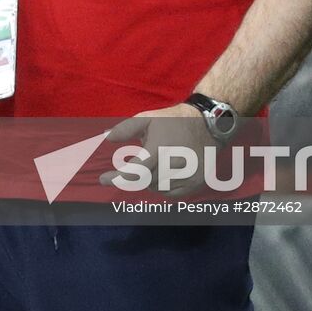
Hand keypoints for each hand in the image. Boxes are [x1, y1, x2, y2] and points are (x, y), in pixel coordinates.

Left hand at [99, 103, 214, 197]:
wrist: (208, 123)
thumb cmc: (174, 120)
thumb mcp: (148, 118)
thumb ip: (126, 128)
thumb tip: (106, 137)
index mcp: (160, 148)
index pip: (135, 171)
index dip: (117, 178)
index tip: (103, 179)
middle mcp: (175, 164)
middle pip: (145, 181)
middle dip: (135, 175)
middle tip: (133, 166)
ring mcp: (188, 175)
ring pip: (157, 188)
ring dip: (149, 180)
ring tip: (153, 164)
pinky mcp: (197, 182)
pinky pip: (172, 193)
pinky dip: (162, 187)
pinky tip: (163, 172)